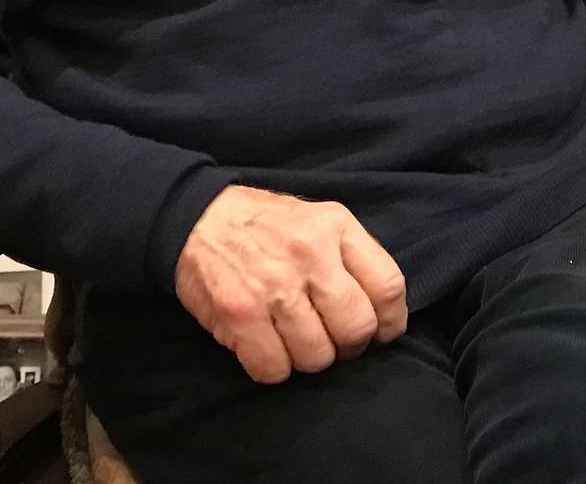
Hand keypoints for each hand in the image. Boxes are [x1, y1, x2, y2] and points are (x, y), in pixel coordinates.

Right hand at [174, 185, 407, 384]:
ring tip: (292, 337)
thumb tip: (381, 314)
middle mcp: (309, 254)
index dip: (390, 321)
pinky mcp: (240, 314)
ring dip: (307, 358)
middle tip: (330, 338)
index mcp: (335, 226)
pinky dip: (272, 367)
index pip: (389, 286)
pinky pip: (275, 370)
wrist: (195, 216)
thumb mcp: (316, 219)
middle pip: (357, 329)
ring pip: (317, 357)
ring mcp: (274, 285)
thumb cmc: (263, 225)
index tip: (380, 332)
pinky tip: (265, 344)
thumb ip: (350, 257)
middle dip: (348, 346)